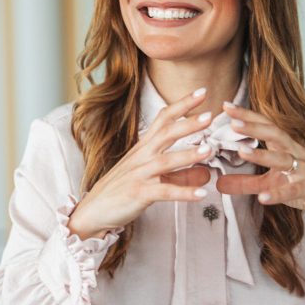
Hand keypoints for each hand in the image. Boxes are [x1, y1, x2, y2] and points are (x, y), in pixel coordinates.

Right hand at [67, 87, 219, 238]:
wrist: (94, 211)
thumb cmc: (121, 191)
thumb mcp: (152, 178)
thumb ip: (180, 174)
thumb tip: (206, 172)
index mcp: (144, 147)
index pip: (163, 119)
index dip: (182, 105)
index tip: (201, 92)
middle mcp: (141, 156)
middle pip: (166, 133)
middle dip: (188, 123)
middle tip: (209, 115)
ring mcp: (139, 174)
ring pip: (166, 161)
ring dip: (188, 155)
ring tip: (209, 150)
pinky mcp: (138, 193)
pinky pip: (164, 192)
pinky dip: (184, 192)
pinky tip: (201, 193)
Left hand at [216, 102, 304, 262]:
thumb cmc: (304, 188)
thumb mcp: (272, 184)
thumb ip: (245, 183)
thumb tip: (218, 183)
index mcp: (286, 147)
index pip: (265, 126)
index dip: (247, 116)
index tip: (226, 106)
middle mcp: (296, 153)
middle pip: (274, 134)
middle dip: (253, 126)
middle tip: (232, 121)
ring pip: (283, 159)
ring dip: (262, 156)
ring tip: (241, 152)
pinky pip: (294, 190)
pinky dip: (278, 193)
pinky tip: (263, 198)